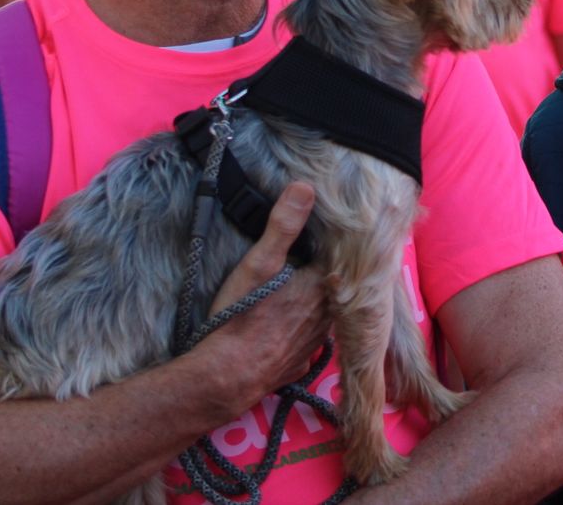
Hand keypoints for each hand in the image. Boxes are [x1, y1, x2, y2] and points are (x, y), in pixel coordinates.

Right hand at [195, 182, 330, 417]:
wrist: (226, 376)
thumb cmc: (241, 317)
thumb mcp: (259, 263)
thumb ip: (284, 226)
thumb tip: (306, 187)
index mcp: (321, 285)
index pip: (336, 257)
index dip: (330, 245)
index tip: (327, 232)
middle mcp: (327, 314)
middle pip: (333, 284)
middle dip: (325, 271)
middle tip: (311, 257)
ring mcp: (317, 342)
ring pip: (325, 312)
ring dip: (318, 301)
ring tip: (304, 287)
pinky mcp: (302, 362)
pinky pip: (310, 340)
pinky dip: (304, 330)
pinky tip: (291, 324)